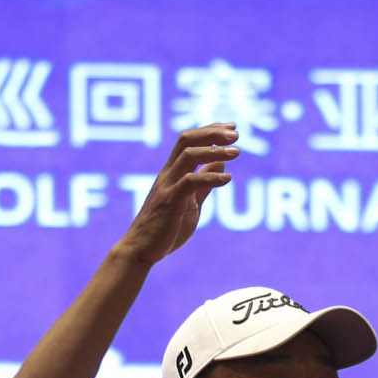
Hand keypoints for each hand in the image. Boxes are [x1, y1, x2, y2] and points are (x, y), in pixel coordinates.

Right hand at [112, 124, 238, 266]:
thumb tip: (220, 164)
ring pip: (188, 156)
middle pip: (187, 140)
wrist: (141, 250)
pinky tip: (227, 180)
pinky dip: (210, 178)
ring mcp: (167, 186)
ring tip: (236, 152)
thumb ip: (204, 183)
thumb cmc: (165, 228)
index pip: (189, 141)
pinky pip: (190, 182)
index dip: (210, 130)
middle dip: (212, 133)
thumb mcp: (191, 202)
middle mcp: (168, 174)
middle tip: (236, 134)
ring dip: (214, 151)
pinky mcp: (169, 202)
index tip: (232, 128)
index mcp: (172, 172)